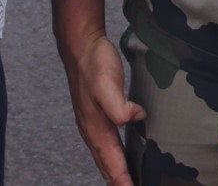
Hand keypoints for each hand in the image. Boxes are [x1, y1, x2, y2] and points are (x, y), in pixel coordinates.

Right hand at [59, 32, 143, 185]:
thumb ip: (119, 106)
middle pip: (106, 166)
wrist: (81, 46)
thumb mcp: (107, 84)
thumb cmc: (94, 64)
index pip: (112, 164)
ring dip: (114, 173)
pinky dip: (113, 158)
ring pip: (105, 157)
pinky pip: (106, 145)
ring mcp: (92, 123)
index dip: (123, 181)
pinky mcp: (96, 115)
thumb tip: (136, 118)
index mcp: (96, 129)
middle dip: (117, 182)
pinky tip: (120, 157)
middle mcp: (92, 131)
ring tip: (125, 184)